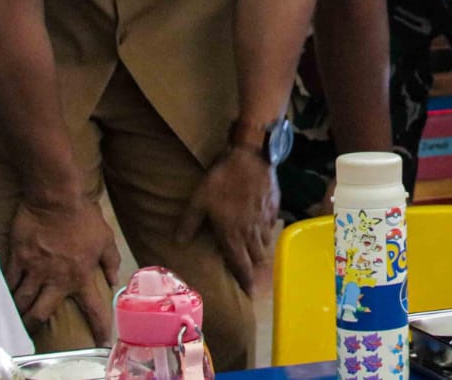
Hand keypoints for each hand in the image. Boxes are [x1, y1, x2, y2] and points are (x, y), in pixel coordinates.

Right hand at [5, 198, 120, 344]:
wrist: (56, 197)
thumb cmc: (83, 217)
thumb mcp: (105, 239)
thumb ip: (110, 261)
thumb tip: (113, 279)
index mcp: (81, 276)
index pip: (93, 308)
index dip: (98, 328)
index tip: (101, 342)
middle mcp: (56, 278)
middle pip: (42, 313)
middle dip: (35, 326)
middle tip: (32, 330)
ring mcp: (35, 269)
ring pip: (22, 300)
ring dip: (19, 310)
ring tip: (15, 314)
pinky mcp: (18, 257)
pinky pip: (9, 280)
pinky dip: (7, 289)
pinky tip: (5, 293)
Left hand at [178, 147, 277, 291]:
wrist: (250, 157)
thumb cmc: (221, 179)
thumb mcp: (198, 200)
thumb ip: (189, 223)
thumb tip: (177, 242)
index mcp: (233, 235)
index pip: (240, 265)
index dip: (244, 281)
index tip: (247, 294)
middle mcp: (251, 232)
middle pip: (256, 258)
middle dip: (253, 270)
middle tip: (250, 277)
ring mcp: (265, 220)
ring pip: (265, 244)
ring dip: (260, 252)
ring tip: (256, 257)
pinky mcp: (274, 206)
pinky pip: (272, 226)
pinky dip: (267, 232)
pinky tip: (263, 229)